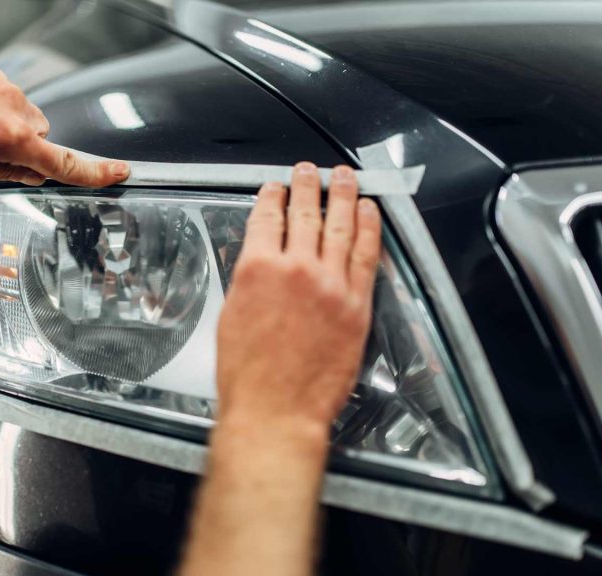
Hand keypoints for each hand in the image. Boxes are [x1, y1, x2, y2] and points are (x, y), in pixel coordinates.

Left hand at [0, 52, 129, 187]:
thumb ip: (4, 173)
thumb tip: (30, 171)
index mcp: (10, 139)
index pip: (63, 162)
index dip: (95, 172)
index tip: (120, 172)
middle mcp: (12, 105)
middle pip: (38, 134)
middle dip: (21, 147)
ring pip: (19, 111)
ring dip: (1, 122)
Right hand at [216, 162, 381, 441]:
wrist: (276, 411)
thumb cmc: (248, 375)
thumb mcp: (232, 315)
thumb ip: (249, 280)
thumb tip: (262, 260)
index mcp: (257, 268)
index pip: (268, 216)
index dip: (273, 195)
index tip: (276, 185)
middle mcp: (296, 268)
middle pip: (306, 212)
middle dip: (307, 184)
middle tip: (310, 169)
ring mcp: (331, 284)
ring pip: (340, 225)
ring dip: (343, 194)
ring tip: (345, 176)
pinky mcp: (356, 304)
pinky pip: (366, 255)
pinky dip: (369, 228)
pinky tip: (370, 211)